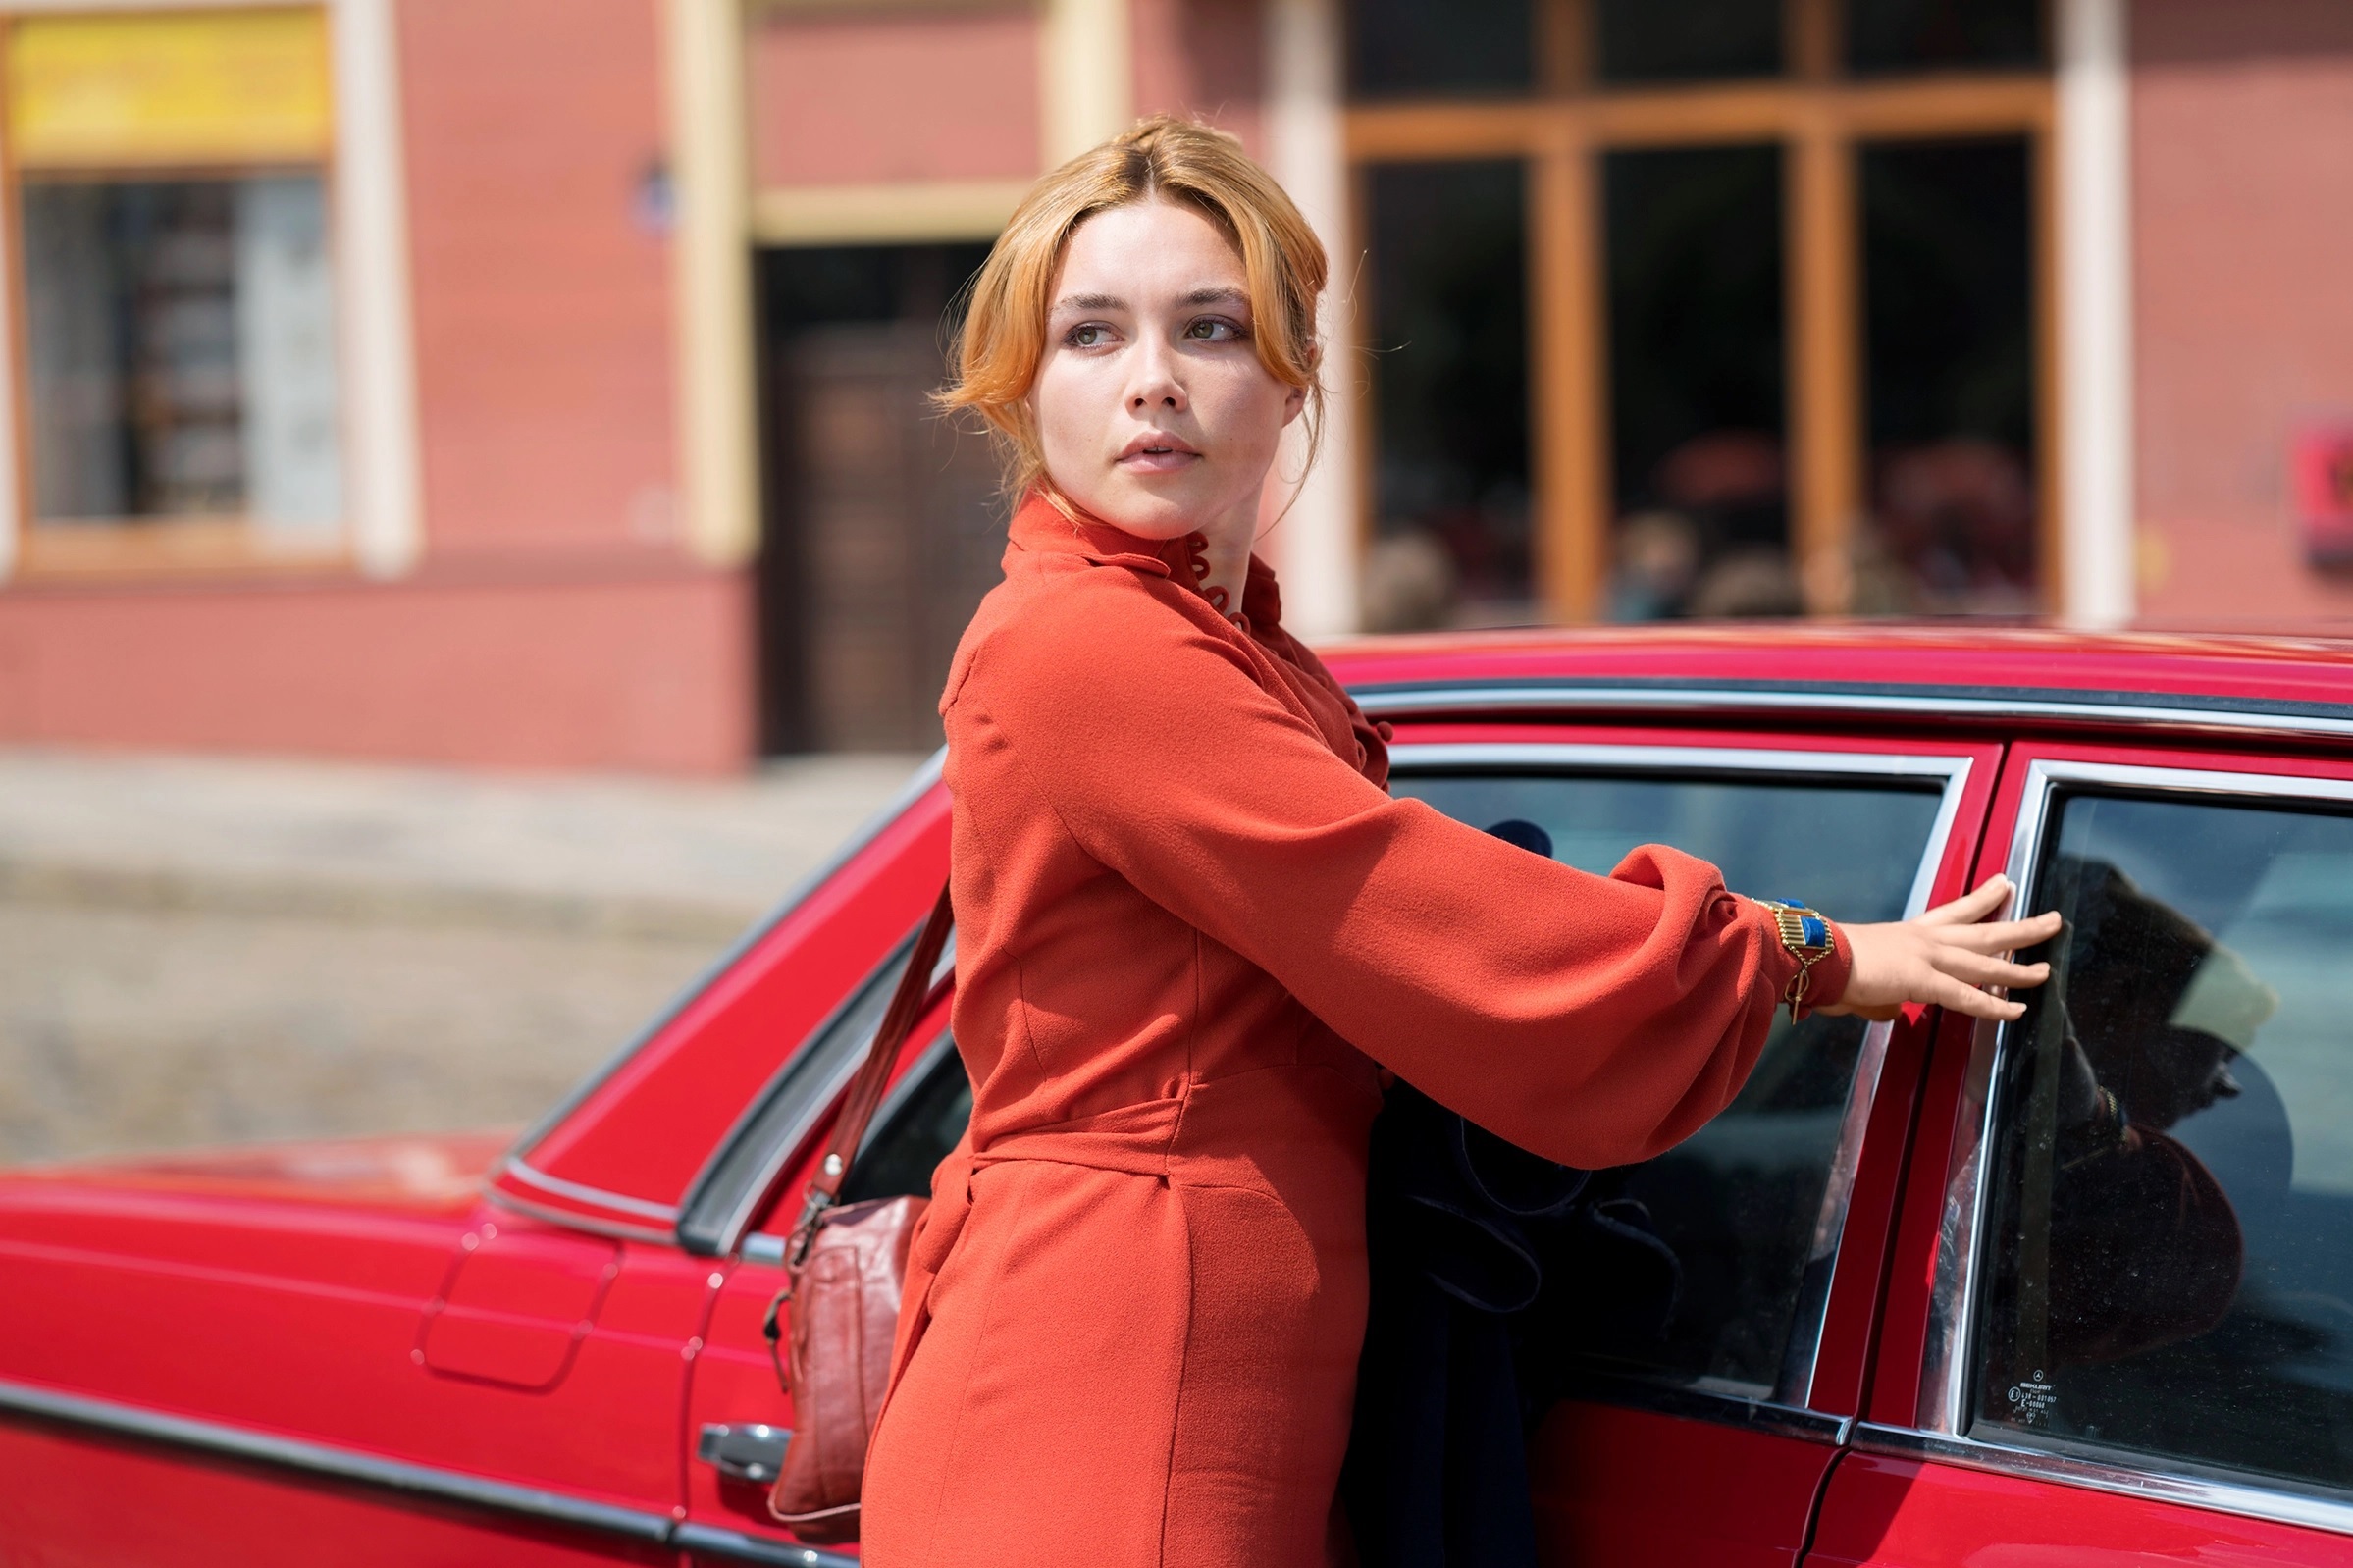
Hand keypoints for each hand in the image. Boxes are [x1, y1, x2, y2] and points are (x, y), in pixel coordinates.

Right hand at [1820, 875, 2063, 1023]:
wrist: (1816, 957)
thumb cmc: (1830, 965)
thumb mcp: (1864, 979)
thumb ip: (1883, 997)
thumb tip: (1891, 1011)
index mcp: (1910, 932)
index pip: (1956, 912)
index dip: (1984, 899)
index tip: (2004, 885)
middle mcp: (1925, 939)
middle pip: (1985, 930)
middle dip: (2022, 926)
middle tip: (2050, 919)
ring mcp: (1928, 957)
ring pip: (1986, 961)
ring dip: (2021, 968)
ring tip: (2046, 970)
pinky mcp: (1923, 979)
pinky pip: (1968, 996)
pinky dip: (1994, 1005)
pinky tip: (2017, 1011)